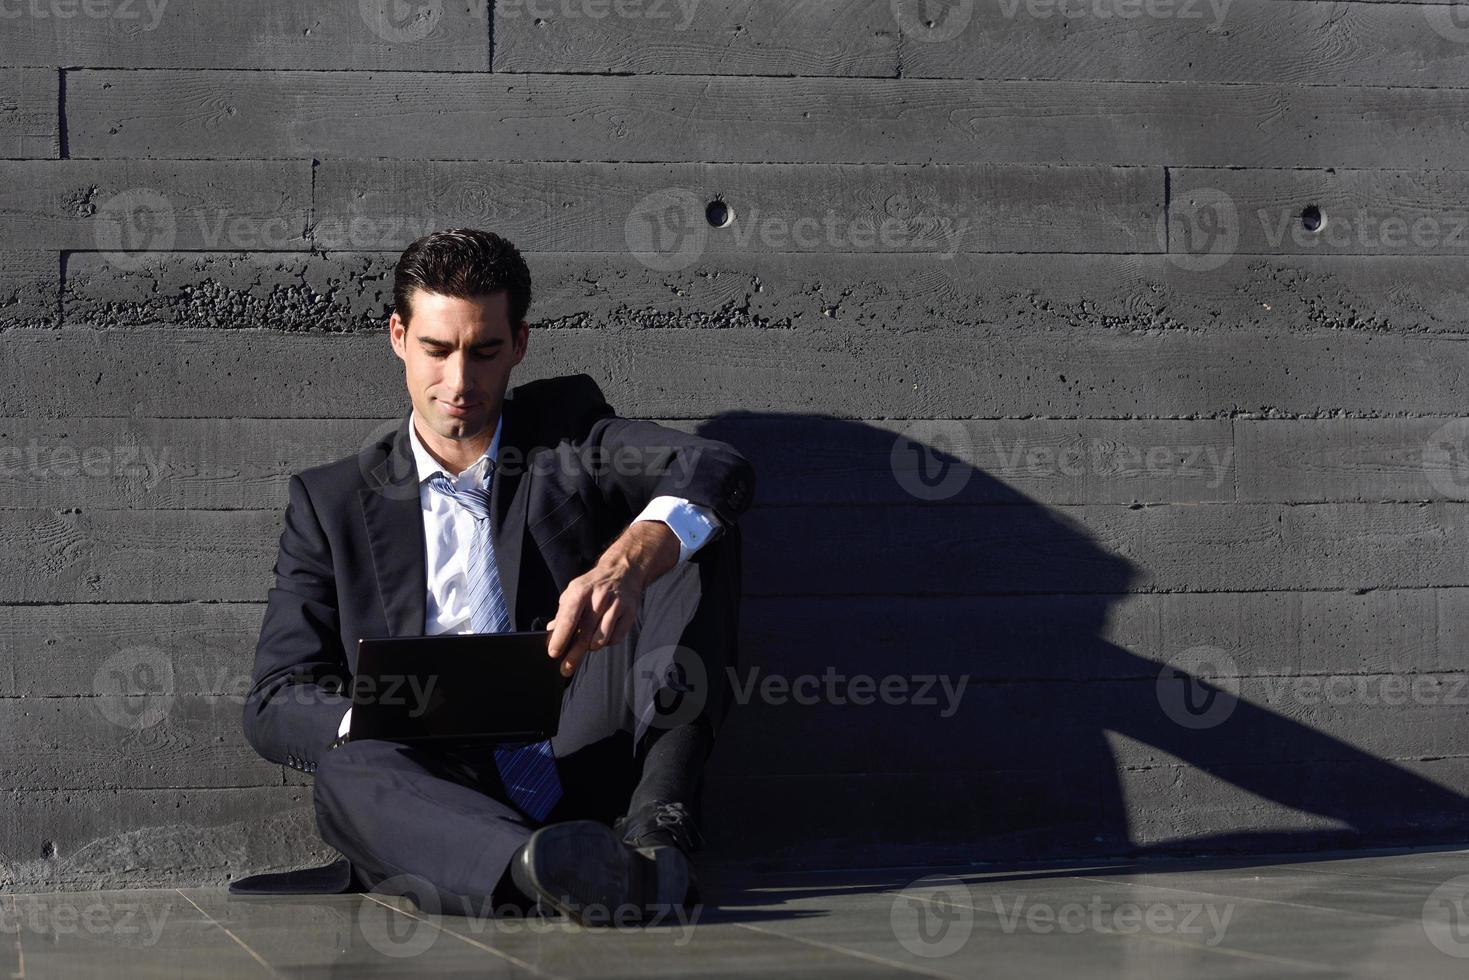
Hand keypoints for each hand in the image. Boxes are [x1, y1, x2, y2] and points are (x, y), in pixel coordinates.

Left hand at [546, 521, 679, 676]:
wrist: (623, 571)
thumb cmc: (594, 585)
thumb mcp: (574, 592)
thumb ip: (563, 612)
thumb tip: (551, 631)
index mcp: (581, 591)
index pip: (569, 618)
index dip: (560, 637)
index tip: (553, 653)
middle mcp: (599, 598)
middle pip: (584, 634)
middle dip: (573, 655)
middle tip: (565, 669)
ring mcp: (616, 606)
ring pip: (601, 639)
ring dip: (591, 647)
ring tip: (587, 644)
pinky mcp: (629, 613)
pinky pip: (615, 639)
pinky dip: (607, 642)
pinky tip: (603, 634)